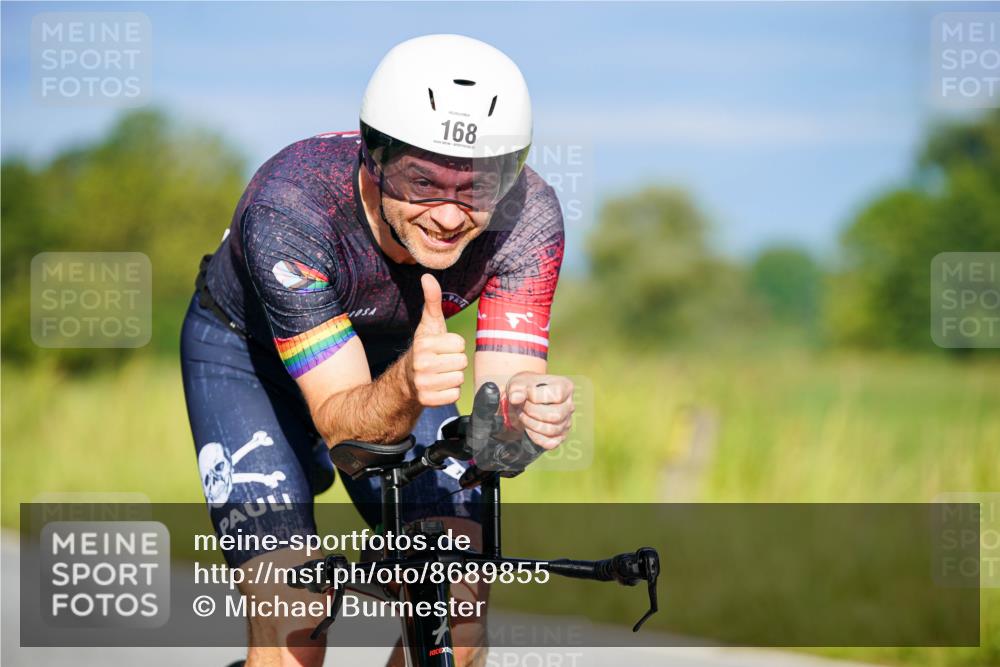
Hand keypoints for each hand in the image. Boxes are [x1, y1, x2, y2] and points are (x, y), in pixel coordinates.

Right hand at [408, 274, 467, 406]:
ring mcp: (423, 384)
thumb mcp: (429, 324)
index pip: (460, 344)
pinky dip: (449, 392)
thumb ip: (432, 300)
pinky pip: (454, 395)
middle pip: (461, 362)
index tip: (442, 348)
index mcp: (424, 344)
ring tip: (440, 374)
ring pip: (459, 378)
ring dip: (453, 377)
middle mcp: (422, 364)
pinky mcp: (427, 400)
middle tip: (442, 362)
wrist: (406, 380)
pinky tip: (439, 386)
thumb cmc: (424, 349)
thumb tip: (427, 276)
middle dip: (455, 362)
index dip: (454, 346)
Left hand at [505, 373, 574, 448]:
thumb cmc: (525, 389)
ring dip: (530, 423)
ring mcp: (566, 422)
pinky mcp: (560, 437)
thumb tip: (516, 398)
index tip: (525, 394)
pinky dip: (534, 436)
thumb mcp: (518, 383)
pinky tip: (528, 427)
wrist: (524, 401)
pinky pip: (549, 443)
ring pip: (551, 430)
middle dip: (532, 412)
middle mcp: (570, 405)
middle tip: (522, 407)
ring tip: (523, 415)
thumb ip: (517, 389)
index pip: (557, 395)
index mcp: (566, 387)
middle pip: (555, 415)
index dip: (536, 396)